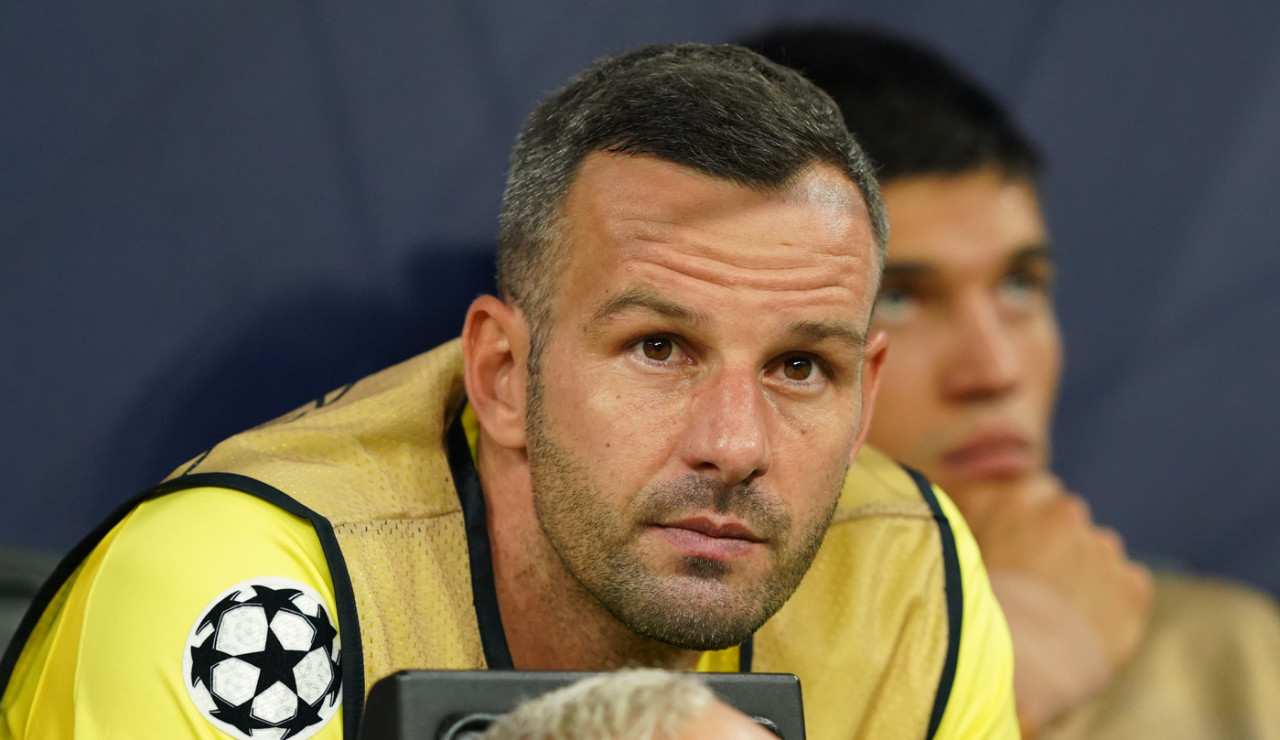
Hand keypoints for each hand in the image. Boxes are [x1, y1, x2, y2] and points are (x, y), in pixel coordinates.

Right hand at [954, 475, 1153, 735]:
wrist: (1016, 665)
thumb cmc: (969, 610)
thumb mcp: (951, 549)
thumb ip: (968, 518)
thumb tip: (970, 502)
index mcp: (1015, 499)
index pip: (1034, 489)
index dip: (1026, 520)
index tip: (1017, 546)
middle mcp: (1063, 513)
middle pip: (1066, 519)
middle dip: (1056, 543)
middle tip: (1033, 585)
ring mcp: (1102, 549)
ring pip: (1096, 553)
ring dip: (1083, 572)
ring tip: (1055, 614)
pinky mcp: (1132, 586)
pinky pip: (1126, 586)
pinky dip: (1111, 603)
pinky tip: (1082, 629)